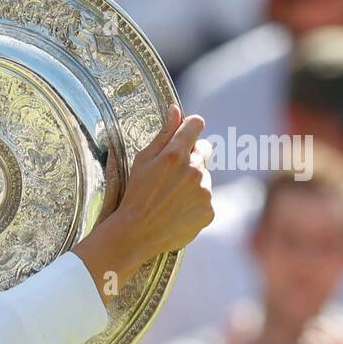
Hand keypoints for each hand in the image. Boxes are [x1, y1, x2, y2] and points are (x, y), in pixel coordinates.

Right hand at [72, 105, 213, 297]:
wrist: (136, 234)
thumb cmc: (134, 195)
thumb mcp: (142, 161)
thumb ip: (163, 134)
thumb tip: (176, 109)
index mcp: (176, 155)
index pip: (196, 124)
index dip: (190, 128)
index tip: (184, 136)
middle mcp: (194, 170)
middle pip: (204, 150)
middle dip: (191, 157)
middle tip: (171, 175)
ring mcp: (204, 192)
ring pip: (205, 176)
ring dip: (193, 182)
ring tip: (171, 197)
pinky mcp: (209, 211)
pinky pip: (206, 199)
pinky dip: (195, 203)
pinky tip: (177, 210)